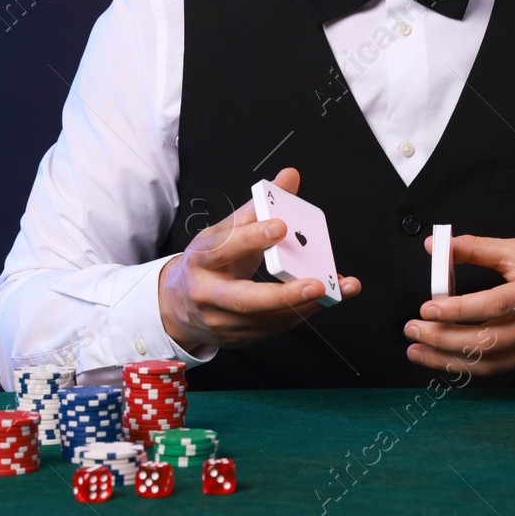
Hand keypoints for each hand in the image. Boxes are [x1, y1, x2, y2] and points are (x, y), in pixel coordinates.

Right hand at [158, 167, 360, 354]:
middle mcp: (208, 294)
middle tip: (317, 283)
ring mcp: (222, 321)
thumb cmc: (208, 262)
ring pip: (267, 318)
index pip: (225, 248)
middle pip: (246, 299)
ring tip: (335, 289)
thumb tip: (289, 177)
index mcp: (201, 259)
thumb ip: (259, 206)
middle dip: (284, 294)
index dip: (252, 237)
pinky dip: (301, 313)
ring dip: (304, 305)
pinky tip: (323, 299)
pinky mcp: (238, 338)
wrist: (179, 305)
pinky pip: (274, 328)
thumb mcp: (223, 230)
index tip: (281, 227)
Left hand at [403, 234, 514, 375]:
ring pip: (493, 363)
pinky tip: (449, 359)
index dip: (458, 310)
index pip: (494, 306)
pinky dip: (472, 366)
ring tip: (419, 351)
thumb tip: (434, 246)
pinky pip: (503, 369)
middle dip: (444, 340)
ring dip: (450, 361)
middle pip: (489, 341)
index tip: (427, 309)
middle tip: (412, 331)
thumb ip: (477, 249)